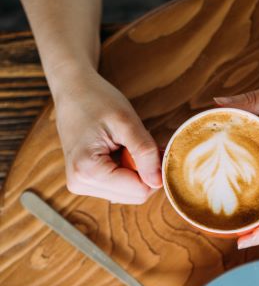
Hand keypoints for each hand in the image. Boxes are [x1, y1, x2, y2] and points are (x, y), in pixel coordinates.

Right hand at [54, 68, 161, 202]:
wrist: (72, 90)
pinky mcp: (85, 182)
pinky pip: (119, 186)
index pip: (139, 191)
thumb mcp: (126, 122)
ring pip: (129, 192)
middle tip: (135, 142)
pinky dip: (127, 170)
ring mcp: (81, 184)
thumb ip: (145, 152)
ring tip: (123, 144)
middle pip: (134, 195)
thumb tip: (158, 183)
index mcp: (87, 172)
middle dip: (143, 171)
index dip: (152, 170)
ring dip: (135, 170)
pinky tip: (118, 151)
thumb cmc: (96, 100)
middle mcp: (81, 184)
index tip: (148, 145)